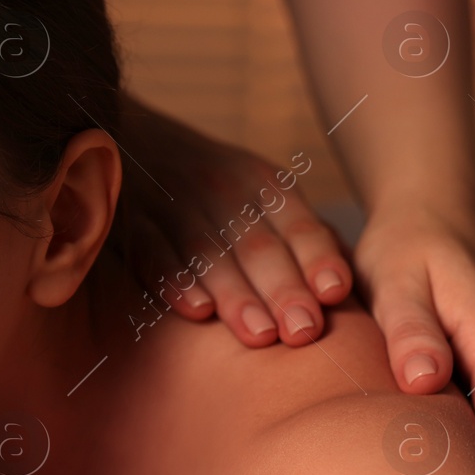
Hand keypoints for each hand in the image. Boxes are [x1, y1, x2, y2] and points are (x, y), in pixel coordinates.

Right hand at [114, 95, 353, 345]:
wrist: (133, 139)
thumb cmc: (214, 188)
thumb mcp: (259, 192)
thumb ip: (295, 234)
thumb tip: (341, 289)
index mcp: (264, 186)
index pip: (298, 226)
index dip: (316, 259)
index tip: (333, 294)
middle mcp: (224, 191)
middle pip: (258, 246)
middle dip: (283, 289)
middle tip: (303, 331)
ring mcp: (175, 204)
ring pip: (210, 253)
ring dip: (236, 295)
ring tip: (260, 335)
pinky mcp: (133, 220)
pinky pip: (155, 251)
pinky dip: (176, 280)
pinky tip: (197, 310)